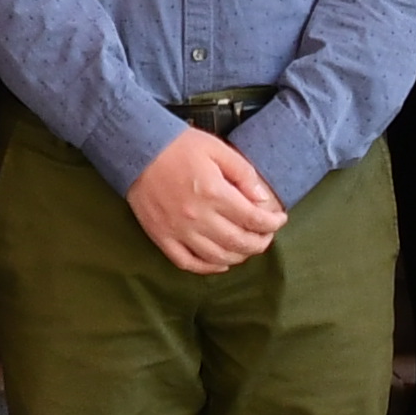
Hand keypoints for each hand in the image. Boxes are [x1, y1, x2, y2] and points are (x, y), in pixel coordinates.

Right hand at [121, 126, 288, 275]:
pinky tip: (220, 263)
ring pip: (217, 258)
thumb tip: (263, 199)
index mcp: (214, 193)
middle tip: (266, 236)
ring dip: (239, 256)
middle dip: (260, 242)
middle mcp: (198, 218)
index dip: (272, 223)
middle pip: (239, 243)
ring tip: (247, 247)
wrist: (136, 149)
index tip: (279, 219)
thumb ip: (243, 174)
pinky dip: (208, 268)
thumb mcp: (217, 149)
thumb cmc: (177, 146)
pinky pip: (188, 263)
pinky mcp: (162, 238)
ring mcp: (178, 231)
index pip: (254, 219)